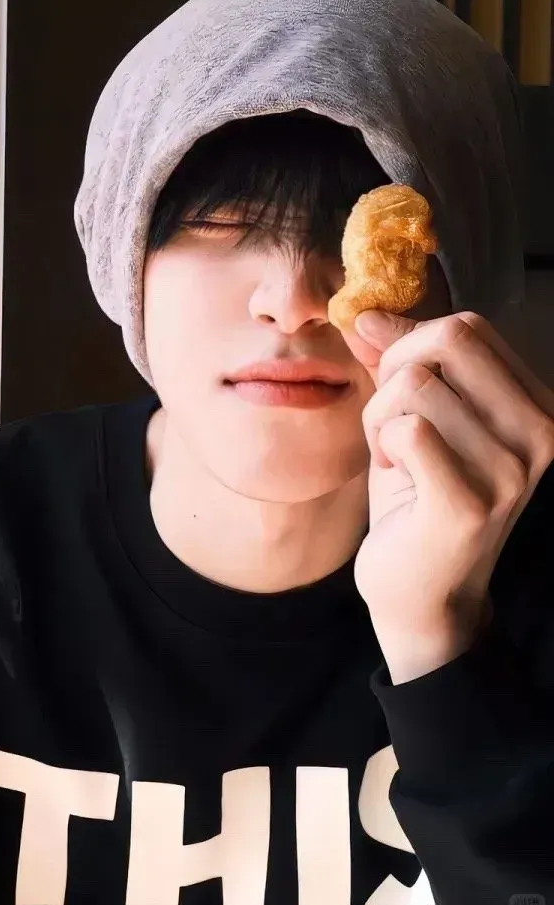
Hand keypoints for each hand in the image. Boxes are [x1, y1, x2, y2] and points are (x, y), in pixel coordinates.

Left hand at [341, 310, 553, 682]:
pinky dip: (381, 448)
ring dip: (380, 420)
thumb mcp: (408, 416)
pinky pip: (408, 431)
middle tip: (391, 425)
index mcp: (535, 404)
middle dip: (394, 373)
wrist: (419, 592)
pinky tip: (395, 477)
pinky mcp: (470, 503)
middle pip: (445, 340)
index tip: (394, 385)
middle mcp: (540, 433)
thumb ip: (394, 362)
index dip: (410, 342)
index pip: (467, 326)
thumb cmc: (415, 498)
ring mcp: (512, 470)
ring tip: (394, 459)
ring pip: (414, 386)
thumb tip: (367, 311)